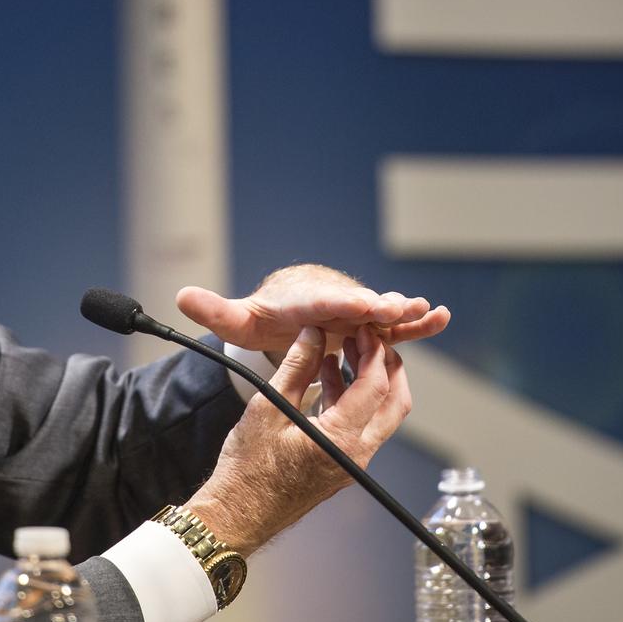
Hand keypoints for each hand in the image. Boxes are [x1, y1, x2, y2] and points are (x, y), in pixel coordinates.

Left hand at [176, 263, 449, 354]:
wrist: (288, 308)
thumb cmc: (265, 316)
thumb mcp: (238, 319)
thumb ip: (215, 311)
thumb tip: (181, 296)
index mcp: (303, 300)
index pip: (322, 301)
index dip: (340, 302)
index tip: (358, 304)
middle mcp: (334, 300)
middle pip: (358, 303)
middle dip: (377, 305)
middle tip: (395, 308)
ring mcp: (355, 311)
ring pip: (382, 311)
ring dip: (403, 312)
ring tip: (426, 311)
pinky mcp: (369, 323)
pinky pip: (396, 325)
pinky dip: (417, 321)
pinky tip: (441, 317)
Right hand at [185, 322, 410, 555]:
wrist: (238, 513)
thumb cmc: (247, 469)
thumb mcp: (268, 407)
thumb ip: (296, 366)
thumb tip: (312, 334)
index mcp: (340, 440)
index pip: (374, 387)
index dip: (372, 352)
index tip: (362, 330)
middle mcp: (356, 455)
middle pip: (394, 403)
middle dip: (387, 366)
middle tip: (367, 339)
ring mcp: (352, 464)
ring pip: (382, 416)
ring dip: (370, 382)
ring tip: (344, 352)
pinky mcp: (342, 466)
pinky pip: (361, 427)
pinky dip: (353, 400)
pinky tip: (328, 378)